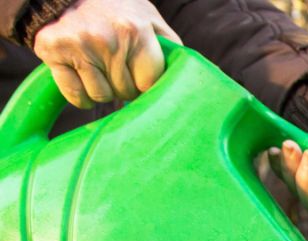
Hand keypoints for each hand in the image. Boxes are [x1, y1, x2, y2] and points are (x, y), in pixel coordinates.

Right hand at [33, 0, 181, 108]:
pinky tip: (83, 78)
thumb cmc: (118, 10)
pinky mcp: (52, 51)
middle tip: (118, 70)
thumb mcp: (150, 19)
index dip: (146, 86)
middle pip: (126, 92)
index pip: (149, 83)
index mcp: (135, 31)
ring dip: (103, 92)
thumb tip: (188, 78)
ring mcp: (78, 45)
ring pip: (101, 97)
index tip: (142, 80)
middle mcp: (107, 39)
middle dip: (125, 87)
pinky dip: (81, 96)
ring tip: (101, 70)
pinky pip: (76, 96)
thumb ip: (169, 46)